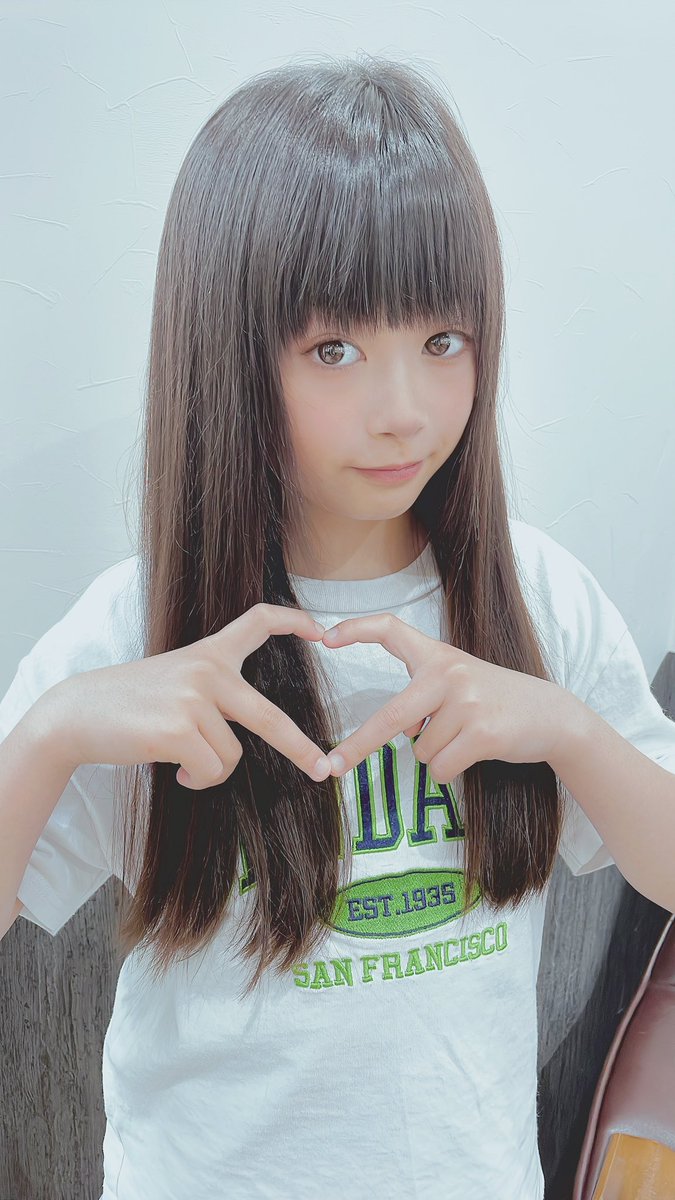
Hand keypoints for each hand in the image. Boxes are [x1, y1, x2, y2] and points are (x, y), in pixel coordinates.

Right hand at [41, 604, 331, 789]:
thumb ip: (211, 689)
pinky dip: (198, 780)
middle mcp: (206, 671)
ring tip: (181, 760)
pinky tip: (176, 771)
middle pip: (269, 718)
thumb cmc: (127, 703)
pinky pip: (211, 770)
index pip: (257, 621)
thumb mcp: (173, 678)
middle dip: (301, 748)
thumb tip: (242, 731)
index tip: (322, 632)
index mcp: (208, 653)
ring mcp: (193, 699)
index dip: (293, 622)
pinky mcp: (178, 730)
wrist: (75, 714)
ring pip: (231, 756)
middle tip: (323, 769)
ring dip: (210, 770)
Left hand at [320, 613, 573, 782]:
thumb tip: (401, 730)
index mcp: (439, 655)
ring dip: (436, 754)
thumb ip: (425, 696)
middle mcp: (450, 674)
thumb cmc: (496, 700)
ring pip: (421, 750)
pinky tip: (474, 752)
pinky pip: (441, 767)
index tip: (325, 638)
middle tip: (332, 766)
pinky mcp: (482, 734)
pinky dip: (451, 770)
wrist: (552, 715)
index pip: (391, 629)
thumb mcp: (461, 683)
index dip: (356, 630)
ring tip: (466, 736)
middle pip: (391, 716)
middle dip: (358, 746)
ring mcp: (467, 703)